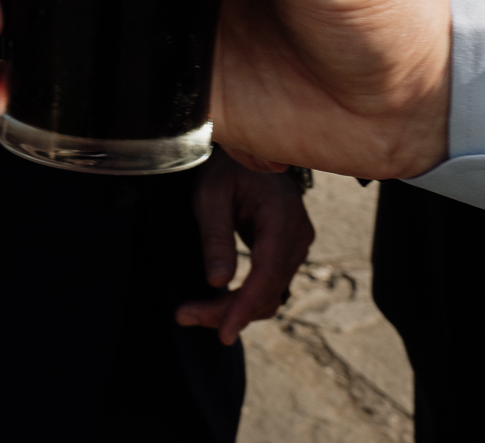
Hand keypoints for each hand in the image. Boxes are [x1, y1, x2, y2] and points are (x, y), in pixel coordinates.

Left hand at [175, 149, 314, 344]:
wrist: (249, 153)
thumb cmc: (228, 168)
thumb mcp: (211, 194)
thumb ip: (216, 235)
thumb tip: (218, 281)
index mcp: (282, 218)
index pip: (268, 272)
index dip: (246, 305)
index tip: (224, 331)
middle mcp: (298, 236)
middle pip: (268, 290)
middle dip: (229, 311)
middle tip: (186, 316)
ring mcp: (296, 246)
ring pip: (270, 293)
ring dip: (235, 309)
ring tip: (192, 312)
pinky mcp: (286, 252)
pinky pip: (268, 284)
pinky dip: (243, 298)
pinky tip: (215, 303)